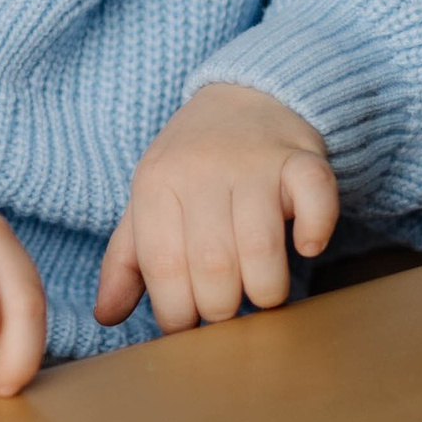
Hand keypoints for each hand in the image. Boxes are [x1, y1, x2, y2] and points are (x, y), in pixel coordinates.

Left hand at [94, 82, 337, 330]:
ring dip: (266, 290)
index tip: (188, 327)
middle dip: (222, 310)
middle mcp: (201, 169)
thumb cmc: (192, 164)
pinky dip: (314, 232)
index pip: (163, 267)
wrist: (246, 94)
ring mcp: (254, 162)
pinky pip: (315, 203)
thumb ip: (128, 260)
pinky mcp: (302, 159)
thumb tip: (106, 316)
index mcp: (155, 183)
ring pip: (262, 249)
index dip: (176, 314)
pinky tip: (305, 246)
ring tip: (261, 291)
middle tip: (227, 311)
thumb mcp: (149, 202)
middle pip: (213, 267)